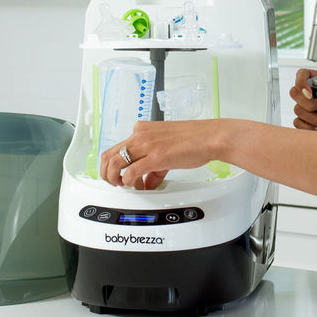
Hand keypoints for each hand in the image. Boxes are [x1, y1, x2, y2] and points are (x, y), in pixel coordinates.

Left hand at [99, 119, 227, 189]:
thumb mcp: (166, 149)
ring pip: (114, 163)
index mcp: (141, 130)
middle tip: (115, 184)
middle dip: (107, 173)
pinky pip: (131, 172)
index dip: (114, 166)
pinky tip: (137, 186)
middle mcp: (140, 135)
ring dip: (114, 179)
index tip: (121, 176)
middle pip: (108, 155)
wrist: (209, 137)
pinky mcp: (155, 156)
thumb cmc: (193, 140)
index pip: (115, 148)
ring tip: (123, 186)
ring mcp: (146, 145)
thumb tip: (147, 182)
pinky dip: (129, 182)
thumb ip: (153, 167)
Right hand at [289, 68, 316, 130]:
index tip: (311, 93)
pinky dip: (307, 128)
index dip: (301, 82)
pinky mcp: (309, 122)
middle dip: (306, 102)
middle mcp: (312, 93)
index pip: (302, 74)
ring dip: (311, 117)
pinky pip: (299, 124)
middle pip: (294, 93)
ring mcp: (308, 108)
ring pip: (297, 110)